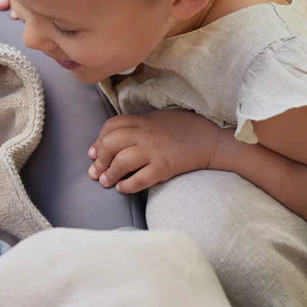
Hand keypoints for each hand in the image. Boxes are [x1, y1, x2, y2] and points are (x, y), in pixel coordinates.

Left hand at [87, 110, 226, 193]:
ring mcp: (155, 151)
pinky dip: (127, 185)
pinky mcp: (165, 167)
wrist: (212, 140)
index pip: (111, 126)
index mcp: (143, 120)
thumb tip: (114, 138)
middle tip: (96, 171)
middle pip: (111, 143)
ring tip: (106, 182)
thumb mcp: (158, 119)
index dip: (98, 140)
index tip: (94, 152)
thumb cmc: (186, 128)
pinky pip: (140, 178)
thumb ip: (137, 125)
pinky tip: (122, 188)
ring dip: (109, 173)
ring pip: (121, 161)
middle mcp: (146, 134)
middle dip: (100, 159)